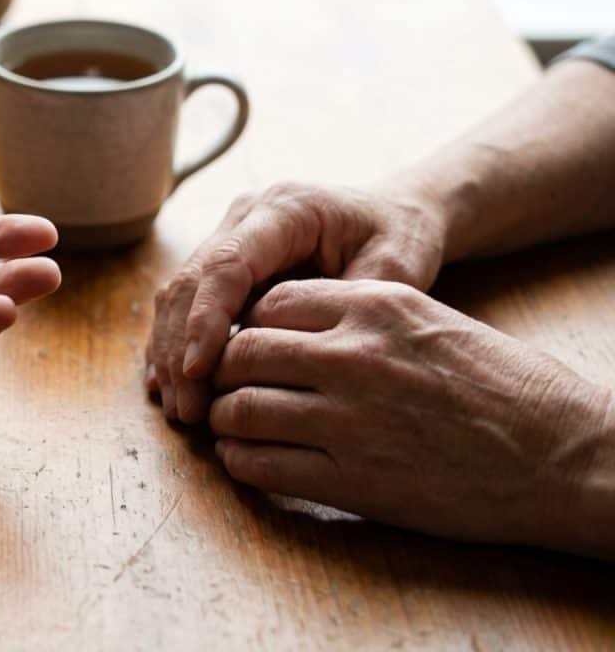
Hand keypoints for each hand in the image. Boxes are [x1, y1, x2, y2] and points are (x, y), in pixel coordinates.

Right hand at [146, 182, 445, 423]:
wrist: (391, 217)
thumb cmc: (398, 240)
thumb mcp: (394, 267)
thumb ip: (347, 305)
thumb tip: (296, 355)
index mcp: (286, 209)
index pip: (227, 264)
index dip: (205, 318)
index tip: (199, 371)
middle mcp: (244, 218)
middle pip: (191, 282)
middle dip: (180, 349)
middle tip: (187, 410)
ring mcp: (226, 239)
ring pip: (177, 296)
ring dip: (171, 355)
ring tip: (180, 411)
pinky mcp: (219, 266)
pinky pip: (184, 306)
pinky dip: (174, 349)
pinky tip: (171, 391)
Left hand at [209, 278, 614, 554]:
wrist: (564, 455)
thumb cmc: (504, 387)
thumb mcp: (431, 320)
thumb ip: (361, 315)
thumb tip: (289, 326)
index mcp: (376, 305)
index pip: (268, 303)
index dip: (245, 327)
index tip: (243, 346)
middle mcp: (354, 355)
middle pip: (241, 353)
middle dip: (221, 372)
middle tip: (219, 387)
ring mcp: (350, 419)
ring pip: (240, 409)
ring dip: (224, 420)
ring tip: (228, 426)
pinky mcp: (353, 480)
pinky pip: (261, 466)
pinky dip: (240, 463)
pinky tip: (247, 461)